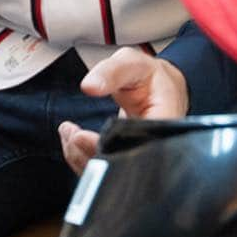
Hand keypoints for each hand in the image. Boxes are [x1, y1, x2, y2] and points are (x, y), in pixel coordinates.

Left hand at [58, 48, 189, 174]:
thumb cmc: (149, 76)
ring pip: (113, 172)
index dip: (109, 146)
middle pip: (124, 166)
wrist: (158, 86)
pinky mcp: (127, 159)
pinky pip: (106, 168)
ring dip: (83, 158)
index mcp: (166, 120)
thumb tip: (90, 85)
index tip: (83, 136)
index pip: (139, 146)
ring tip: (69, 134)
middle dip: (91, 155)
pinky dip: (84, 158)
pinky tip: (73, 141)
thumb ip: (112, 71)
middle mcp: (156, 145)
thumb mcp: (132, 64)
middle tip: (72, 136)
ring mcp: (141, 155)